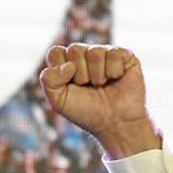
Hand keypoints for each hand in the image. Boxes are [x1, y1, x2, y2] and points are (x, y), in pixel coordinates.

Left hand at [39, 43, 160, 158]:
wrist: (113, 123)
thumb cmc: (85, 111)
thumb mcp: (58, 101)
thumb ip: (49, 81)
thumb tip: (68, 65)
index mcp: (66, 64)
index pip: (55, 52)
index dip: (59, 70)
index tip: (68, 85)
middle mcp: (85, 55)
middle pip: (74, 49)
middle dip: (80, 75)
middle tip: (87, 87)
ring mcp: (104, 52)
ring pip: (94, 52)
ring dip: (97, 76)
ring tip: (102, 85)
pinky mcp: (124, 54)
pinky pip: (113, 53)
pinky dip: (113, 72)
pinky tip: (116, 79)